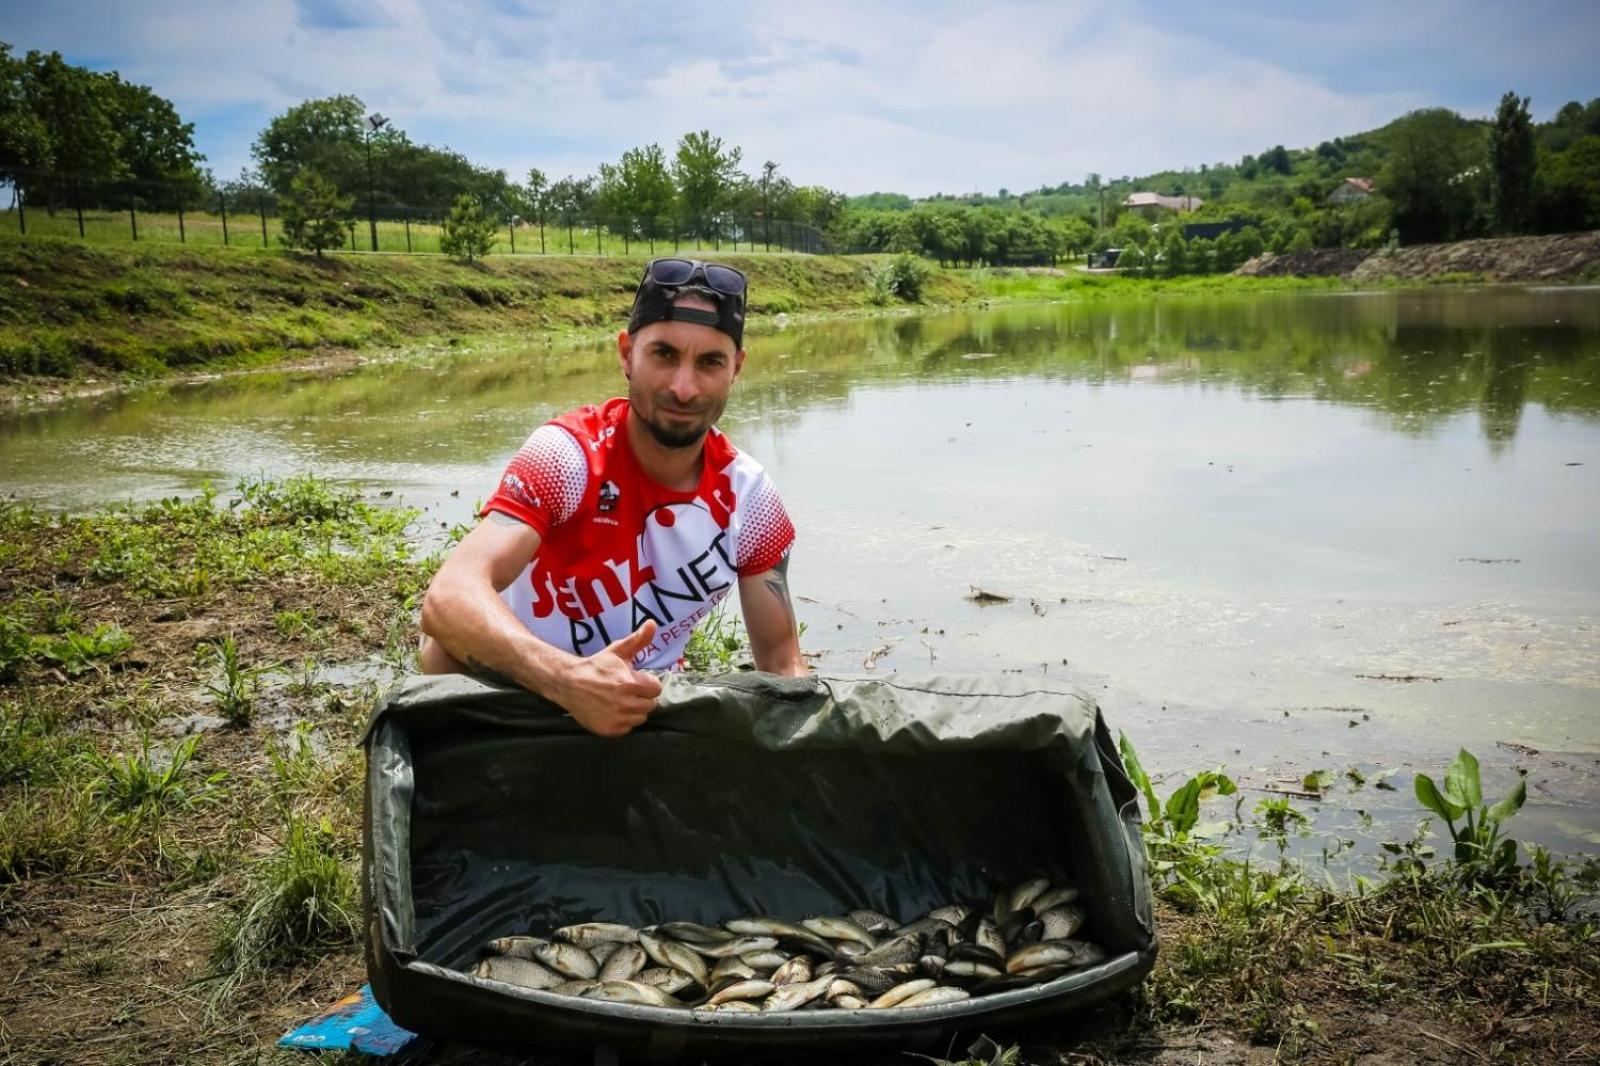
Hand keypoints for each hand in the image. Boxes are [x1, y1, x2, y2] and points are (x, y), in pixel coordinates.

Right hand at [555, 621, 663, 737]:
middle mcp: (625, 704)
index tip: (636, 680)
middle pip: (650, 705)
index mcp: (630, 684)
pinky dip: (623, 722)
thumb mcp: (617, 651)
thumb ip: (638, 640)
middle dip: (642, 697)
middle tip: (627, 690)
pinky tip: (613, 711)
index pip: (656, 689)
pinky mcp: (609, 730)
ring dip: (634, 710)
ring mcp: (617, 719)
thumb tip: (652, 624)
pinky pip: (627, 728)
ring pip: (640, 718)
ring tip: (620, 700)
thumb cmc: (596, 667)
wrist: (569, 684)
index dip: (647, 683)